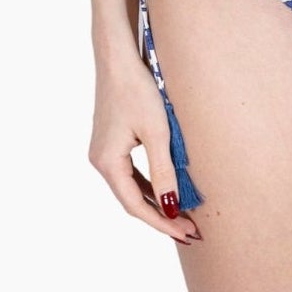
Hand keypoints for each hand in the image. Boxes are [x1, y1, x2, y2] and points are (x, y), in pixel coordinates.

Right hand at [87, 57, 202, 243]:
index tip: (187, 233)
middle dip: (161, 215)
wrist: (118, 57)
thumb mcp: (157, 133)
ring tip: (182, 215)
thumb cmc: (138, 90)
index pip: (136, 206)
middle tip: (190, 230)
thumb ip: (164, 172)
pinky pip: (130, 171)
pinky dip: (148, 183)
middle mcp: (100, 161)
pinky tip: (166, 189)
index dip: (162, 222)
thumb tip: (172, 208)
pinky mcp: (111, 141)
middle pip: (132, 200)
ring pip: (131, 187)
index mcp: (107, 163)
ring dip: (155, 201)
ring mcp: (103, 151)